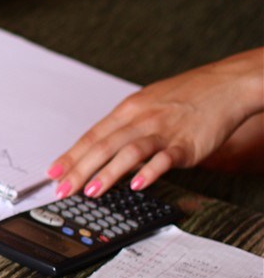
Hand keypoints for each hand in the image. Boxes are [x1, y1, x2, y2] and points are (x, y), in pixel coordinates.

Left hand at [47, 51, 263, 197]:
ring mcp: (163, 131)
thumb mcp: (147, 105)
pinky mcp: (186, 144)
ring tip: (91, 191)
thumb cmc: (185, 96)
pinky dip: (150, 172)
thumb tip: (100, 149)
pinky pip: (165, 159)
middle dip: (79, 170)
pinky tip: (137, 185)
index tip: (52, 174)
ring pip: (128, 152)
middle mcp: (141, 119)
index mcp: (128, 110)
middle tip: (62, 190)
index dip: (70, 156)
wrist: (225, 85)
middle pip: (103, 146)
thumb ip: (124, 127)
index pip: (91, 136)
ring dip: (108, 173)